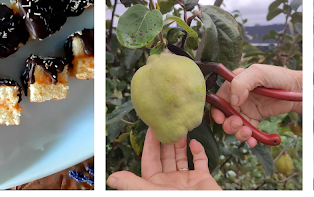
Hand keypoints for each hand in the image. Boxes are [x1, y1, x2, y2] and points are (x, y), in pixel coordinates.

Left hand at [106, 128, 220, 189]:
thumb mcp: (152, 193)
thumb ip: (133, 185)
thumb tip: (111, 178)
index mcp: (155, 185)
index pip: (150, 160)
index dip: (150, 144)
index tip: (152, 127)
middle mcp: (170, 182)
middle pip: (165, 156)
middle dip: (165, 140)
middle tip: (167, 124)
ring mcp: (186, 180)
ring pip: (181, 157)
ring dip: (180, 143)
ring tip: (180, 129)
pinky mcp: (202, 179)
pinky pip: (200, 162)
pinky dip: (198, 151)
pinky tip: (194, 142)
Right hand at [211, 64, 301, 146]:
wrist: (297, 90)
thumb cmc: (279, 76)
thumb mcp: (259, 73)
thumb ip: (242, 83)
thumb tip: (233, 100)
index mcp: (235, 83)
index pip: (219, 97)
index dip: (217, 109)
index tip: (220, 118)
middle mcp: (239, 96)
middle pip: (225, 114)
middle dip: (229, 123)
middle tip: (238, 125)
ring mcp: (247, 108)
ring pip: (235, 124)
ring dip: (238, 132)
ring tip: (248, 134)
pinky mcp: (255, 117)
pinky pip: (248, 130)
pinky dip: (249, 137)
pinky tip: (253, 140)